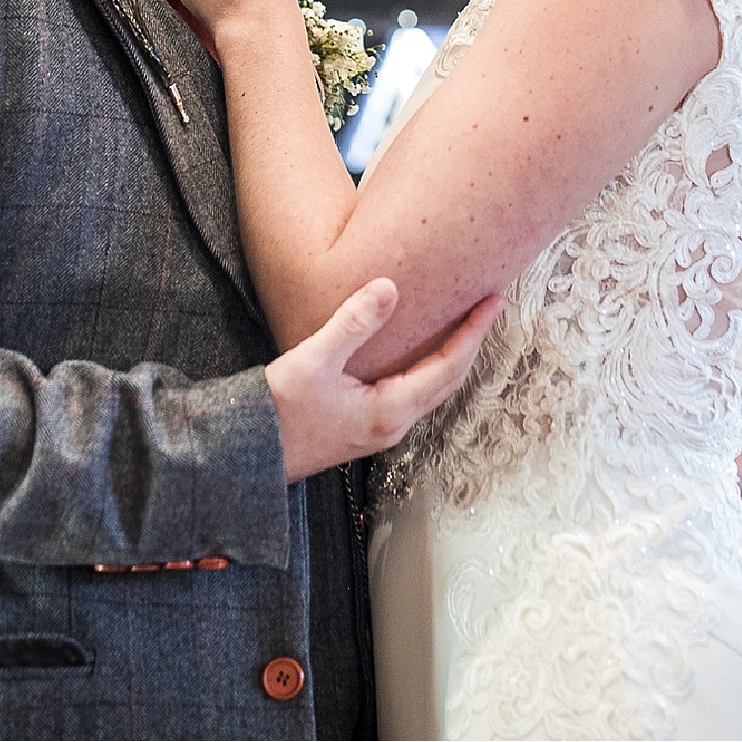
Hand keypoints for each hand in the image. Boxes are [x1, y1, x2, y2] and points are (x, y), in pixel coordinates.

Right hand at [264, 279, 501, 481]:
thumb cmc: (278, 412)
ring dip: (451, 357)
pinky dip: (427, 369)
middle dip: (471, 343)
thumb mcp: (314, 360)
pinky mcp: (366, 427)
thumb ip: (353, 323)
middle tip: (487, 308)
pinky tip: (418, 352)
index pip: (449, 366)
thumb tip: (389, 287)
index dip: (473, 332)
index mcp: (391, 410)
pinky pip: (412, 394)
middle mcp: (393, 424)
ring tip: (462, 326)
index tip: (493, 302)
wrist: (249, 455)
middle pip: (448, 380)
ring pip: (431, 390)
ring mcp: (380, 429)